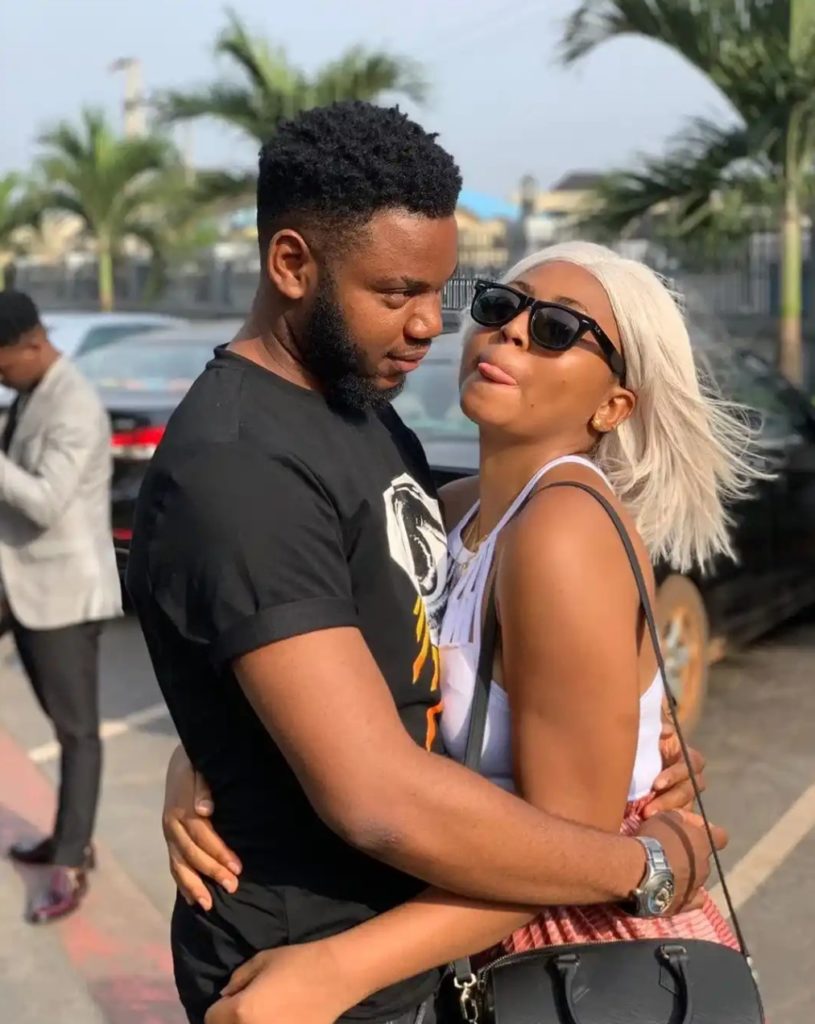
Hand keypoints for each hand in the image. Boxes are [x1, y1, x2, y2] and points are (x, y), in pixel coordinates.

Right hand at [163, 744, 241, 909]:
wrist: (182, 761)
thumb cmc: (198, 764)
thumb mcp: (200, 767)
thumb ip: (203, 787)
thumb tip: (205, 809)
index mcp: (181, 808)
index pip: (201, 835)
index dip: (219, 852)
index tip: (237, 867)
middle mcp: (172, 825)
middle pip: (192, 853)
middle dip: (213, 871)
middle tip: (233, 887)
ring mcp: (169, 835)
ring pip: (180, 865)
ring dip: (195, 886)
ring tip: (210, 905)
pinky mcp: (170, 840)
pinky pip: (174, 866)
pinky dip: (183, 883)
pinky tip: (193, 899)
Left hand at [205, 943, 352, 1023]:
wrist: (335, 976)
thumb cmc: (297, 962)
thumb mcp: (261, 961)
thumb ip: (238, 980)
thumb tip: (225, 996)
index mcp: (239, 1012)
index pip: (211, 1018)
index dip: (219, 1008)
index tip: (232, 1001)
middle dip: (230, 1021)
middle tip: (246, 1011)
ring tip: (263, 1015)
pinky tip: (280, 1020)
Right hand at [635, 809, 727, 912]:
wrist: (641, 870)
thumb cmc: (654, 839)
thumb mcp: (665, 817)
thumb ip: (678, 819)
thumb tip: (681, 821)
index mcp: (703, 844)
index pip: (721, 836)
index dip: (710, 832)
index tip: (694, 830)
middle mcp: (705, 866)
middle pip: (702, 858)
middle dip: (689, 854)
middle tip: (669, 851)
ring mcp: (696, 887)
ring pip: (695, 878)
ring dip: (683, 873)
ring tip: (662, 871)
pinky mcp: (684, 904)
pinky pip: (692, 900)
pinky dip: (684, 894)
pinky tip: (674, 892)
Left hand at [642, 723, 705, 817]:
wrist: (632, 761)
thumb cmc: (642, 743)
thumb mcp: (650, 733)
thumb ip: (659, 727)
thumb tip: (666, 730)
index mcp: (685, 755)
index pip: (692, 764)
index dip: (676, 775)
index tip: (657, 784)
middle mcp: (690, 776)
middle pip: (690, 789)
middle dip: (670, 800)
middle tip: (649, 809)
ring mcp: (686, 794)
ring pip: (686, 806)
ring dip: (667, 812)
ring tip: (646, 817)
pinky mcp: (679, 808)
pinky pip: (681, 818)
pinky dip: (669, 822)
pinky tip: (652, 826)